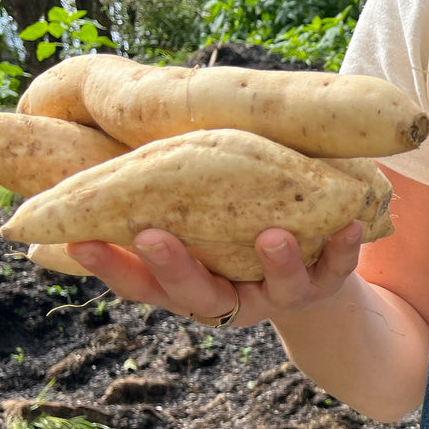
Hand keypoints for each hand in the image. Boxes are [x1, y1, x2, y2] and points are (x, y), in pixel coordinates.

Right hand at [65, 223, 365, 327]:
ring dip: (276, 262)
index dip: (110, 267)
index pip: (140, 285)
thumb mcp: (198, 223)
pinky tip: (351, 224)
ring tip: (273, 235)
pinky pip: (337, 270)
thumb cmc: (233, 235)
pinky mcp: (326, 284)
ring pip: (276, 289)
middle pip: (197, 296)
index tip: (77, 240)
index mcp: (188, 286)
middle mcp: (230, 299)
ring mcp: (279, 295)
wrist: (312, 281)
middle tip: (153, 236)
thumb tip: (107, 129)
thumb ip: (168, 197)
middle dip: (175, 267)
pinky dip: (343, 248)